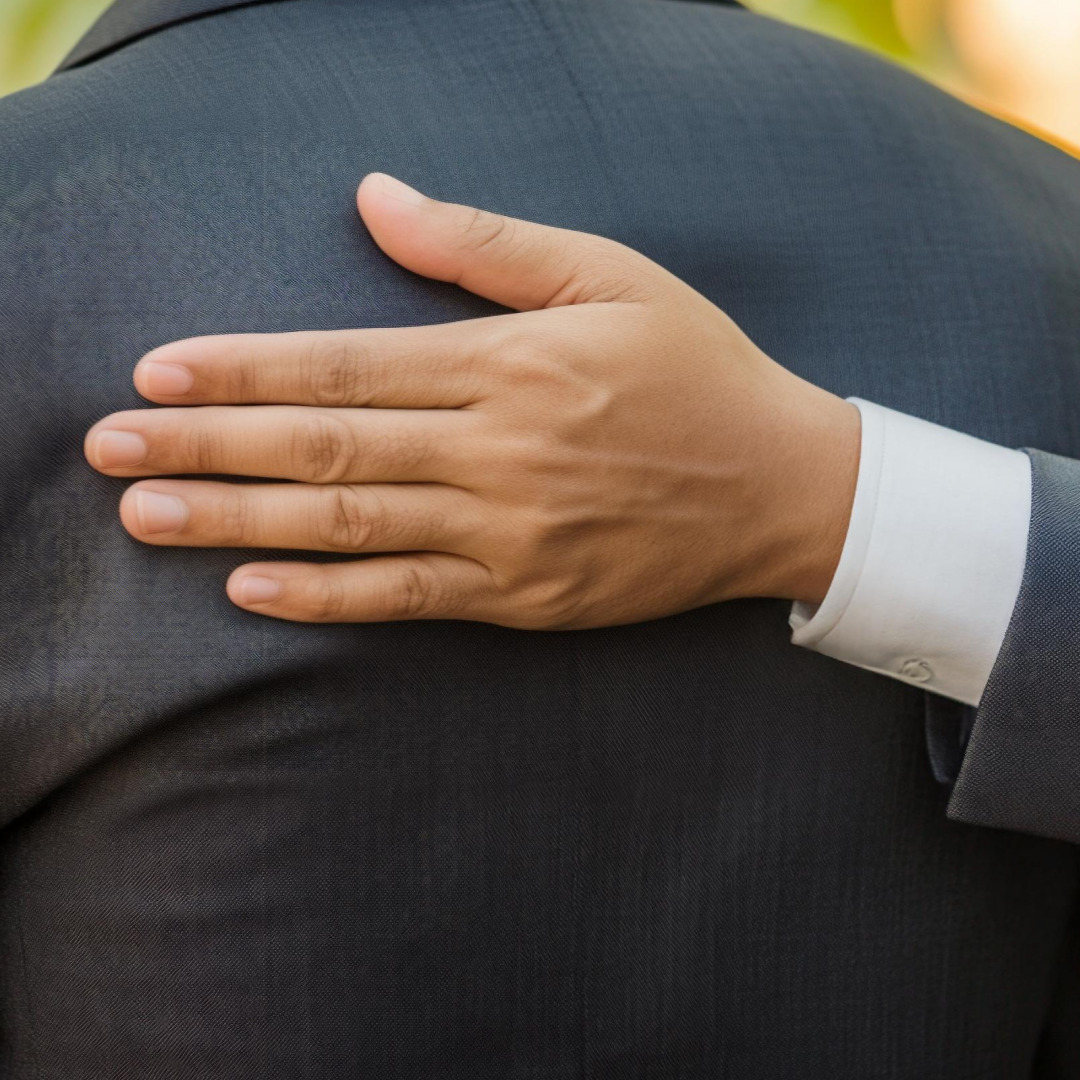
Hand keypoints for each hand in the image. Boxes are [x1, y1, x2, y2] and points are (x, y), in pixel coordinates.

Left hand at [84, 174, 859, 627]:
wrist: (780, 483)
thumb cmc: (695, 369)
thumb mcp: (608, 275)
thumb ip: (486, 244)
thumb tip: (378, 197)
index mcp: (512, 362)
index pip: (347, 363)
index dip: (245, 367)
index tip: (159, 369)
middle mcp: (500, 450)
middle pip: (328, 446)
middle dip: (209, 443)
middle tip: (110, 445)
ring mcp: (511, 532)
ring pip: (351, 525)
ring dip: (239, 519)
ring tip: (148, 513)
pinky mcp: (527, 595)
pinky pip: (409, 599)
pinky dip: (327, 597)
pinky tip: (251, 588)